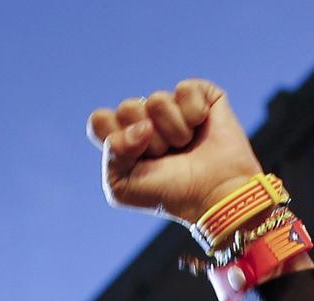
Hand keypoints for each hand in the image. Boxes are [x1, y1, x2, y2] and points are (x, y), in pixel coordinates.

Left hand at [86, 80, 264, 225]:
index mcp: (127, 140)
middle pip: (127, 107)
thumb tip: (143, 125)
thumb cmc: (171, 196)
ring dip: (174, 131)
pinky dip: (194, 114)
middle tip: (167, 156)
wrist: (214, 196)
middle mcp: (149, 120)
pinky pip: (185, 89)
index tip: (137, 160)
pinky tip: (202, 128)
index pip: (100, 120)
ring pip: (157, 100)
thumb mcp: (122, 188)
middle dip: (148, 139)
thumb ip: (111, 153)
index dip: (116, 138)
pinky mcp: (202, 97)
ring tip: (187, 147)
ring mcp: (174, 108)